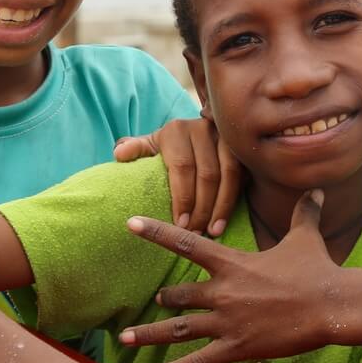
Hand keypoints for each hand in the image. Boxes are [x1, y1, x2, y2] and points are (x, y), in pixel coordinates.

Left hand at [114, 116, 244, 235]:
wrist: (198, 137)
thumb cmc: (169, 150)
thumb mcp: (152, 147)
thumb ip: (137, 150)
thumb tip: (119, 154)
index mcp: (176, 130)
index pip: (182, 167)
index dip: (182, 198)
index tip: (180, 225)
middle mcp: (202, 128)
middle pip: (206, 174)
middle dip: (201, 208)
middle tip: (195, 234)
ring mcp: (226, 136)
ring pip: (228, 175)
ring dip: (220, 207)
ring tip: (212, 232)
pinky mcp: (242, 147)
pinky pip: (241, 176)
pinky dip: (233, 200)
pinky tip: (224, 220)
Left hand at [119, 190, 337, 362]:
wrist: (331, 305)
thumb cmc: (318, 270)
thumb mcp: (306, 237)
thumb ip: (303, 213)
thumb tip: (315, 190)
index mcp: (232, 263)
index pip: (185, 242)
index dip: (156, 231)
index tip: (130, 223)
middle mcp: (223, 291)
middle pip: (180, 295)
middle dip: (166, 300)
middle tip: (156, 302)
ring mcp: (228, 321)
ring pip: (179, 329)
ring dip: (151, 334)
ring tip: (126, 339)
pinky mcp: (238, 347)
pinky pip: (200, 361)